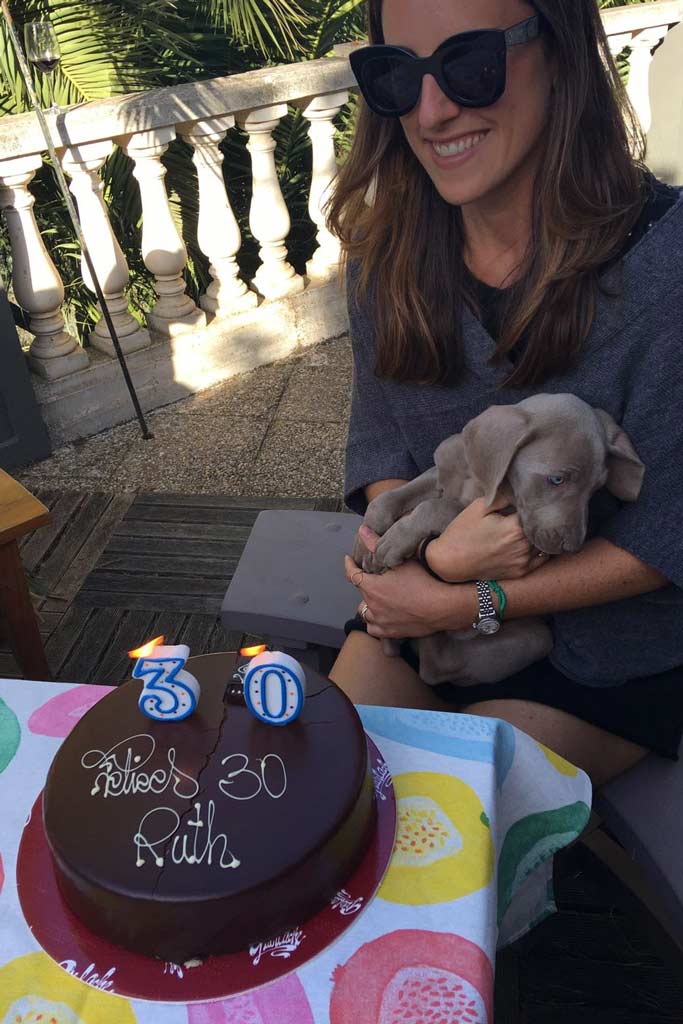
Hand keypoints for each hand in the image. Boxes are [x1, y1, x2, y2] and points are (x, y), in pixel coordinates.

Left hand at [345, 530, 477, 638]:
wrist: (442, 607)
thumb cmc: (423, 582)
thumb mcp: (401, 560)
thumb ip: (378, 545)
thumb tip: (362, 531)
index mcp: (372, 587)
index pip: (352, 574)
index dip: (349, 566)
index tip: (348, 560)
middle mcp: (373, 606)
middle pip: (361, 593)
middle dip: (364, 584)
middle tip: (372, 578)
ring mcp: (381, 621)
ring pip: (365, 612)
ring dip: (368, 604)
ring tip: (375, 599)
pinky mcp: (391, 633)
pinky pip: (373, 629)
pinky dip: (374, 623)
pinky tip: (380, 618)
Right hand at [427, 497, 546, 581]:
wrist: (450, 561)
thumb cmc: (462, 532)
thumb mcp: (479, 507)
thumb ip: (503, 496)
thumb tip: (520, 490)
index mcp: (515, 528)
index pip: (536, 511)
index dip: (535, 503)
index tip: (533, 498)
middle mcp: (523, 546)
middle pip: (543, 528)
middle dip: (540, 518)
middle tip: (537, 509)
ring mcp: (523, 561)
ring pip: (544, 543)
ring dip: (541, 533)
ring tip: (536, 524)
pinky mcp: (520, 572)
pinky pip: (541, 559)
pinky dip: (541, 549)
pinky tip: (535, 540)